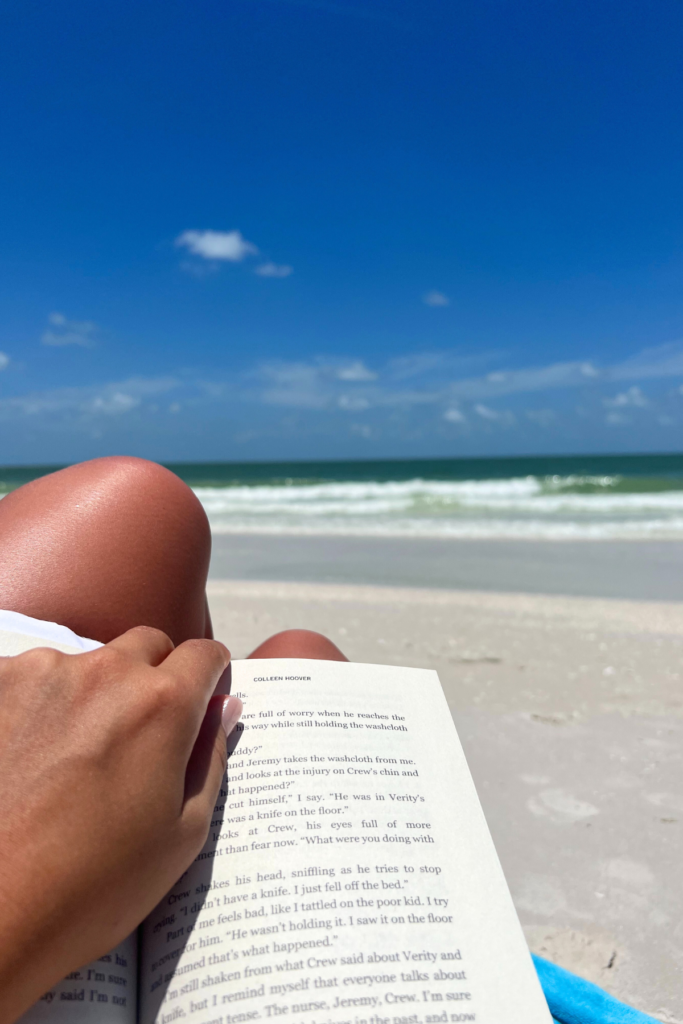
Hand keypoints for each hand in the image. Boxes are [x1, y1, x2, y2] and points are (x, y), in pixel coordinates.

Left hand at [0, 627, 241, 1022]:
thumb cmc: (88, 888)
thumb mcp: (180, 836)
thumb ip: (210, 758)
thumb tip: (222, 709)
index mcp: (162, 705)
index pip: (204, 654)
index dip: (211, 675)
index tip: (204, 694)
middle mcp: (105, 674)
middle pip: (147, 646)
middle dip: (155, 676)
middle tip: (140, 734)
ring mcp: (41, 674)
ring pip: (87, 664)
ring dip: (92, 694)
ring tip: (73, 759)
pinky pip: (32, 679)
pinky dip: (40, 706)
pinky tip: (30, 758)